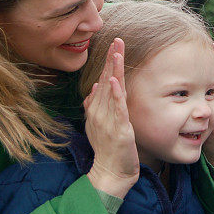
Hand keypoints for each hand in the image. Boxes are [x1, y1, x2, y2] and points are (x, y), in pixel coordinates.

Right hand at [84, 38, 139, 197]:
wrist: (109, 172)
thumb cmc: (107, 149)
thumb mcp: (98, 125)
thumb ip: (96, 106)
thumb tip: (95, 87)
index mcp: (96, 109)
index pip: (103, 81)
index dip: (108, 63)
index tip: (114, 46)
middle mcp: (100, 111)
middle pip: (106, 80)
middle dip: (111, 60)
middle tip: (117, 40)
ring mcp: (107, 119)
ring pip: (111, 90)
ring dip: (114, 70)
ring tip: (116, 52)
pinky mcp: (118, 129)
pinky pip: (117, 108)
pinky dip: (115, 94)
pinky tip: (114, 80)